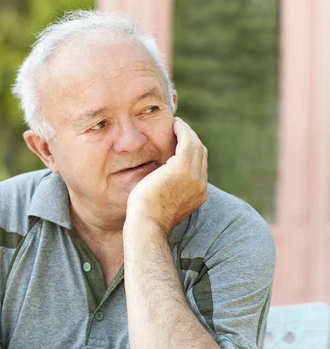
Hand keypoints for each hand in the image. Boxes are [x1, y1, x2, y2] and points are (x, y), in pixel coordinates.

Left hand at [126, 117, 207, 233]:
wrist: (146, 224)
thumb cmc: (147, 216)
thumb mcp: (165, 201)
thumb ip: (171, 188)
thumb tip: (162, 177)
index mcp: (199, 194)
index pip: (200, 166)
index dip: (192, 151)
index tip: (180, 142)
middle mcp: (201, 185)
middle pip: (201, 153)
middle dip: (191, 139)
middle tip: (179, 129)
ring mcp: (193, 176)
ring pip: (196, 145)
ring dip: (187, 132)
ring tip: (176, 124)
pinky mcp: (182, 168)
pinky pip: (187, 142)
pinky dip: (182, 131)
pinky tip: (174, 125)